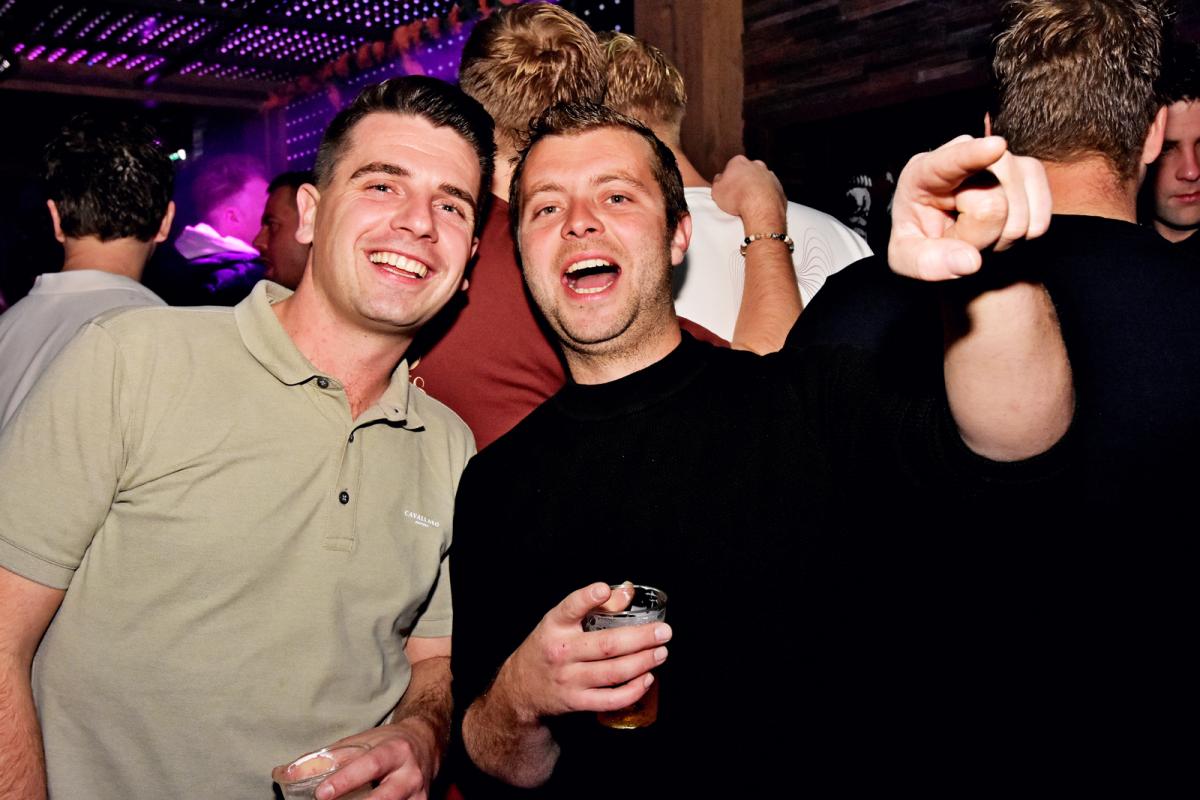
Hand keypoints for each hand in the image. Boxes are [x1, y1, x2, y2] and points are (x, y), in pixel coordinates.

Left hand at [272, 718, 436, 799]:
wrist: (427, 742)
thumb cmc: (387, 742)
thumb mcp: (362, 741)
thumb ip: (328, 757)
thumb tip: (284, 773)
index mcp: (396, 750)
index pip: (370, 765)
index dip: (346, 780)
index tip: (321, 793)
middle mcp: (411, 774)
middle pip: (386, 797)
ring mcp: (419, 794)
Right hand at [498, 582, 670, 722]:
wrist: (521, 689)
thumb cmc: (549, 647)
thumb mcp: (560, 623)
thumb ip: (593, 606)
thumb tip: (626, 592)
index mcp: (555, 626)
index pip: (569, 608)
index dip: (587, 599)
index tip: (603, 589)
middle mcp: (561, 651)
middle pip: (607, 645)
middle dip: (641, 638)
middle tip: (664, 632)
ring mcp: (568, 679)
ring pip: (613, 672)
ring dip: (643, 662)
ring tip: (661, 653)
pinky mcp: (576, 702)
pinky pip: (610, 699)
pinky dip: (633, 690)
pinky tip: (647, 678)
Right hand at [712, 155, 787, 230]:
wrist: (761, 208)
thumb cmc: (737, 198)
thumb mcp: (716, 191)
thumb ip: (717, 182)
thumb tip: (719, 179)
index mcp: (739, 162)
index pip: (731, 167)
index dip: (728, 179)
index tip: (727, 189)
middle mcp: (756, 165)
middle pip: (747, 172)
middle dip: (743, 181)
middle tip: (738, 196)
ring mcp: (769, 175)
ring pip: (760, 181)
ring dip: (755, 189)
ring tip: (749, 204)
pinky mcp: (779, 187)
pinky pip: (770, 191)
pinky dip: (766, 197)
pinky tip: (760, 207)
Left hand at [888, 135, 1051, 280]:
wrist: (949, 238)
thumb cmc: (921, 242)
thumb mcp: (906, 257)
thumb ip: (926, 262)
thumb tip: (969, 262)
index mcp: (923, 173)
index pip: (950, 162)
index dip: (973, 155)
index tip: (995, 147)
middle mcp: (966, 156)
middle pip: (993, 203)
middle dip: (980, 235)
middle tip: (959, 236)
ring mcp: (1003, 160)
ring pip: (1021, 213)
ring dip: (1001, 238)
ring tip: (978, 233)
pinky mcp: (1030, 172)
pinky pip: (1040, 219)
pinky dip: (1023, 236)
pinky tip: (1001, 230)